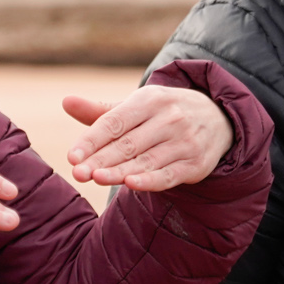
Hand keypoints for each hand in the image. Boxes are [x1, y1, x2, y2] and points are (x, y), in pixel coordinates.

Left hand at [62, 87, 234, 191]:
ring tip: (96, 179)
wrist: (219, 119)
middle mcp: (169, 118)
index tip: (72, 156)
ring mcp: (184, 141)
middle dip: (101, 159)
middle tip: (78, 173)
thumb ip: (101, 112)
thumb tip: (65, 101)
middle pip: (128, 143)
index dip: (92, 139)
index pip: (115, 122)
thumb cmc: (164, 114)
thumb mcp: (137, 107)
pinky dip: (151, 180)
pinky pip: (169, 175)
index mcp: (150, 100)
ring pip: (146, 160)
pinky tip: (132, 184)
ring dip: (120, 171)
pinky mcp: (195, 164)